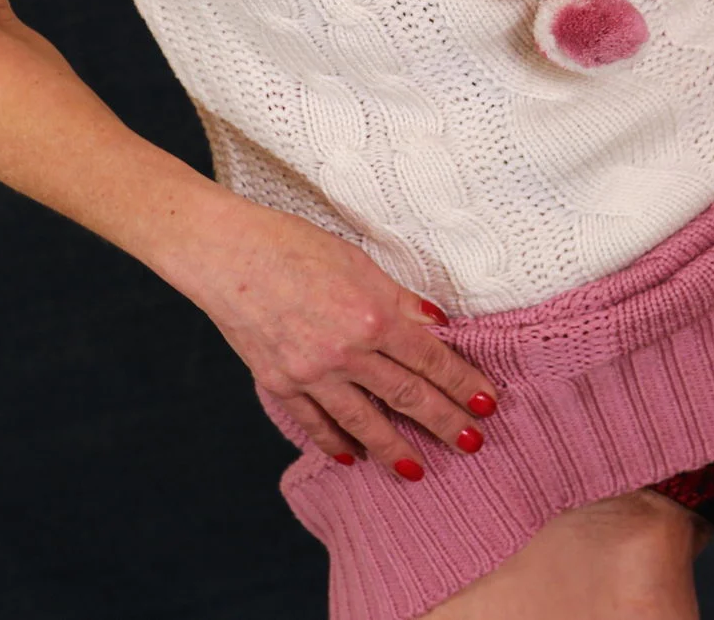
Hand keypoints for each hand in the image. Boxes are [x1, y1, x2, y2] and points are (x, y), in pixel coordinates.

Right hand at [191, 202, 499, 479]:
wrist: (226, 254)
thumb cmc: (292, 244)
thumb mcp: (357, 261)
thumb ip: (398, 299)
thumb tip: (435, 325)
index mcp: (372, 315)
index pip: (430, 359)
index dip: (462, 383)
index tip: (487, 403)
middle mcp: (346, 352)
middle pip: (406, 396)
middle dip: (444, 422)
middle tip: (471, 444)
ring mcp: (311, 374)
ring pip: (364, 422)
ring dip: (395, 449)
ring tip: (418, 470)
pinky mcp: (280, 384)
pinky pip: (315, 423)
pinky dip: (336, 442)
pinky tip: (353, 456)